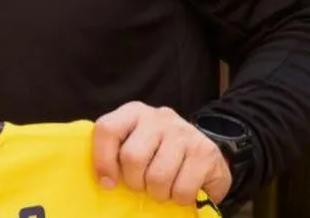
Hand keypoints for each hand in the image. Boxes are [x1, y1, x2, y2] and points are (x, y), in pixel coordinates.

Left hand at [92, 101, 230, 205]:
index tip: (108, 183)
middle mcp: (159, 117)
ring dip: (158, 193)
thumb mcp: (134, 144)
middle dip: (134, 182)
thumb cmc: (159, 153)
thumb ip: (115, 152)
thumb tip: (104, 180)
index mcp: (134, 112)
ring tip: (162, 188)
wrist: (204, 155)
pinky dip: (179, 198)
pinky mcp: (206, 152)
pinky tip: (181, 190)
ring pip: (158, 177)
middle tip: (142, 186)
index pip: (107, 129)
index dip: (103, 160)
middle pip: (132, 157)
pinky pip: (182, 189)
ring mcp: (184, 132)